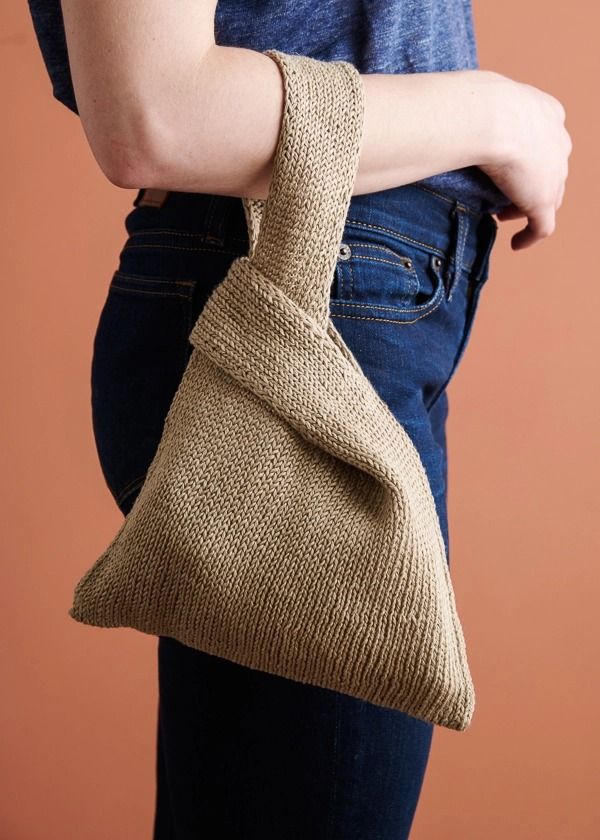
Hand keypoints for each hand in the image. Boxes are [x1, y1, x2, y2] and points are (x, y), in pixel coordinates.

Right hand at [477, 72, 571, 249]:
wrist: (486, 116)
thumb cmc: (473, 104)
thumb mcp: (478, 100)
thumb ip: (474, 113)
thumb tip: (447, 120)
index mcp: (547, 113)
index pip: (546, 141)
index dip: (528, 158)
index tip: (506, 168)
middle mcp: (558, 141)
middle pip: (551, 172)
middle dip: (529, 185)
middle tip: (503, 195)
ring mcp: (554, 173)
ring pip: (548, 198)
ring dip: (527, 209)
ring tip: (502, 216)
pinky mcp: (544, 200)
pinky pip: (542, 227)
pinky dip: (529, 238)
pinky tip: (516, 245)